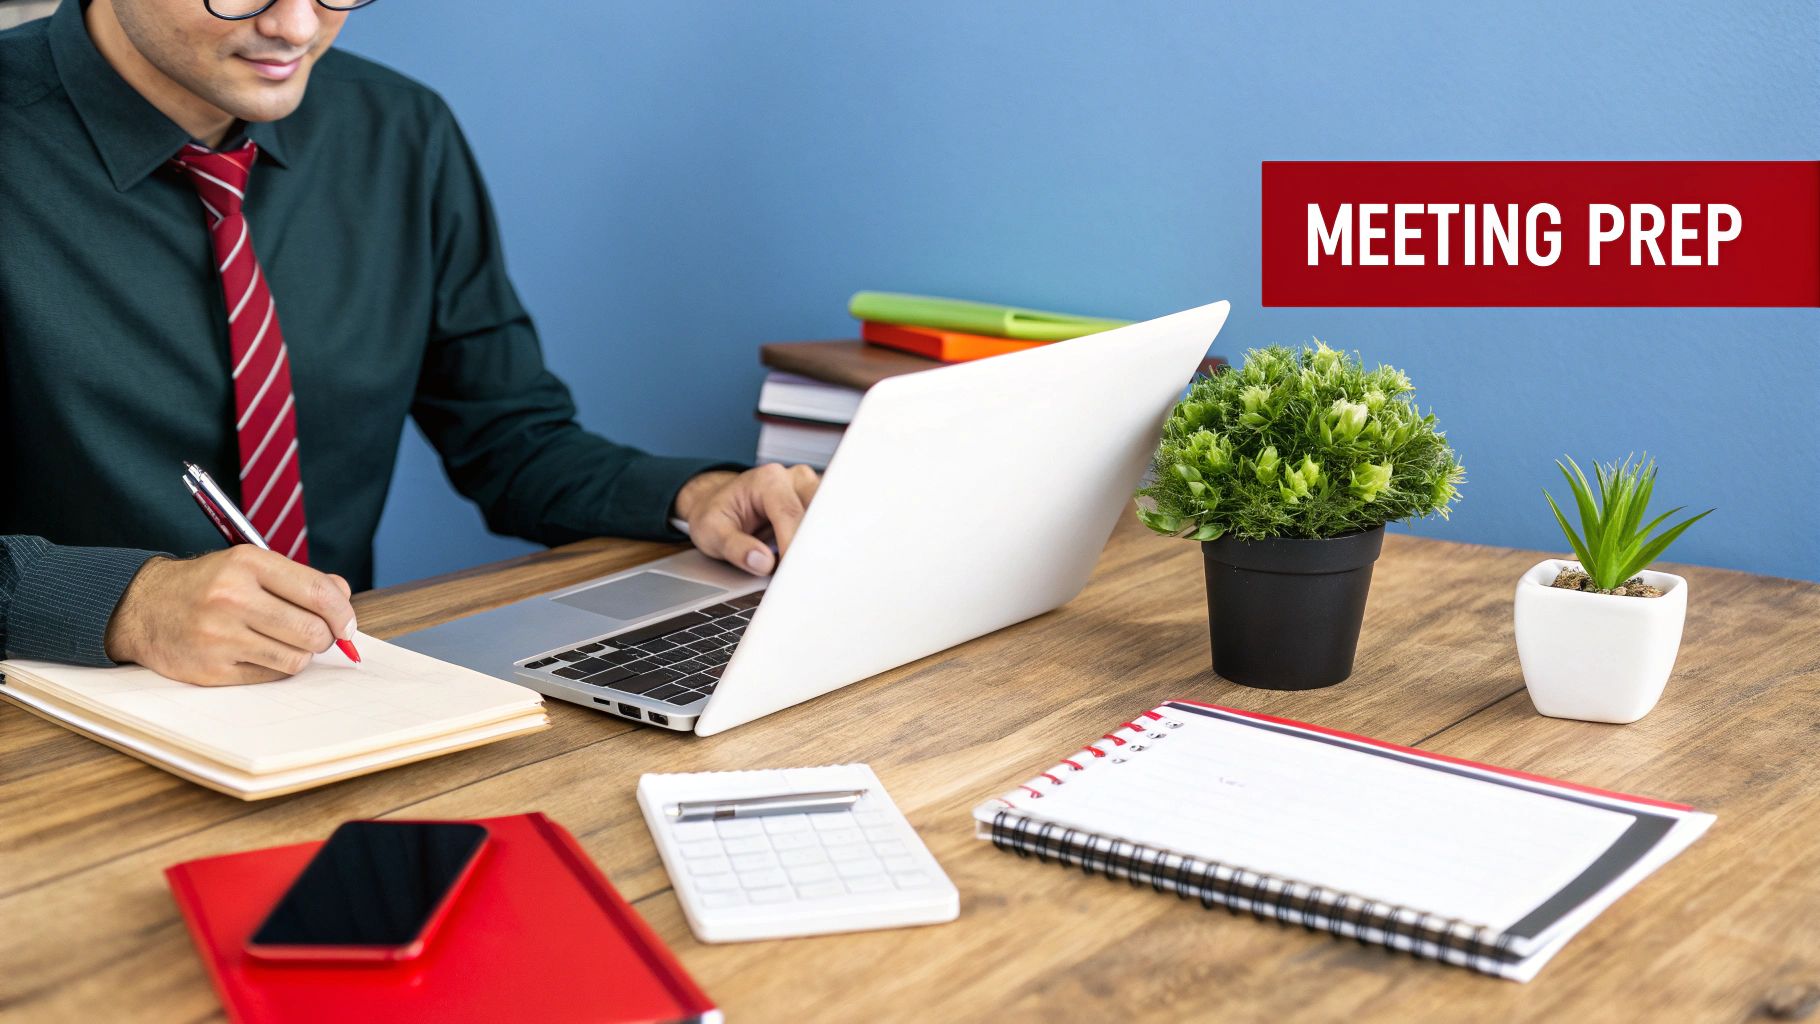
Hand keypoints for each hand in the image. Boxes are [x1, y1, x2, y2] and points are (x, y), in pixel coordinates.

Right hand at [103, 548, 358, 685]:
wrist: (143, 607)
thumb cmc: (209, 585)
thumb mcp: (250, 565)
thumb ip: (301, 579)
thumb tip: (344, 598)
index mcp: (247, 564)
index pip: (319, 593)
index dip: (344, 613)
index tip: (348, 624)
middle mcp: (232, 598)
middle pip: (313, 631)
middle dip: (326, 637)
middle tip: (319, 635)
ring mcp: (219, 636)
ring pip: (296, 659)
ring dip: (300, 654)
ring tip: (284, 641)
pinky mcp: (211, 669)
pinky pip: (270, 677)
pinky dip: (274, 668)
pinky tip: (260, 653)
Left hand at [673, 464, 820, 575]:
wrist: (715, 502)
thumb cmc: (715, 513)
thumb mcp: (711, 532)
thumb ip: (735, 547)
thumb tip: (763, 562)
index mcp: (768, 480)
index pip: (791, 514)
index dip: (794, 546)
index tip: (791, 573)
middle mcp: (794, 479)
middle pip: (818, 513)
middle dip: (813, 544)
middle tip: (802, 575)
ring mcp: (809, 490)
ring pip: (828, 519)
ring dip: (819, 544)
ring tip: (806, 569)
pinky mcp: (816, 505)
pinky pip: (827, 525)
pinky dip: (820, 544)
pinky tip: (812, 561)